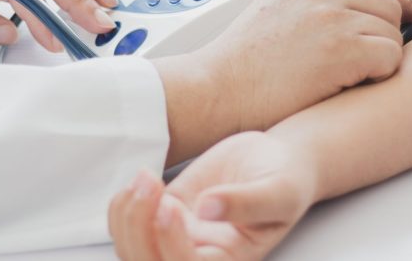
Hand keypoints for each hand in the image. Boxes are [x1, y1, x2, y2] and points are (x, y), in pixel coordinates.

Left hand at [109, 132, 315, 259]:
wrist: (279, 160)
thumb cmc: (287, 181)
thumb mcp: (279, 191)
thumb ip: (247, 202)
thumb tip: (208, 207)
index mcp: (230, 260)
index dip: (170, 243)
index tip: (171, 204)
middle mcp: (199, 255)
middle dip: (137, 228)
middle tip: (149, 183)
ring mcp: (178, 236)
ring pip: (132, 248)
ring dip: (126, 215)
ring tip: (145, 177)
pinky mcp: (165, 213)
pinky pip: (129, 224)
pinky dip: (123, 205)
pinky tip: (142, 179)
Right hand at [151, 0, 411, 163]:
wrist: (216, 90)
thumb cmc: (241, 68)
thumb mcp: (274, 13)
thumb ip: (312, 5)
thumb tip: (358, 16)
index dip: (388, 5)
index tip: (402, 24)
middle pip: (389, 4)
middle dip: (385, 34)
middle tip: (368, 62)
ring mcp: (332, 18)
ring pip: (394, 32)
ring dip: (380, 58)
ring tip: (348, 77)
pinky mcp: (343, 50)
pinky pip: (392, 57)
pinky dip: (379, 75)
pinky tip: (349, 85)